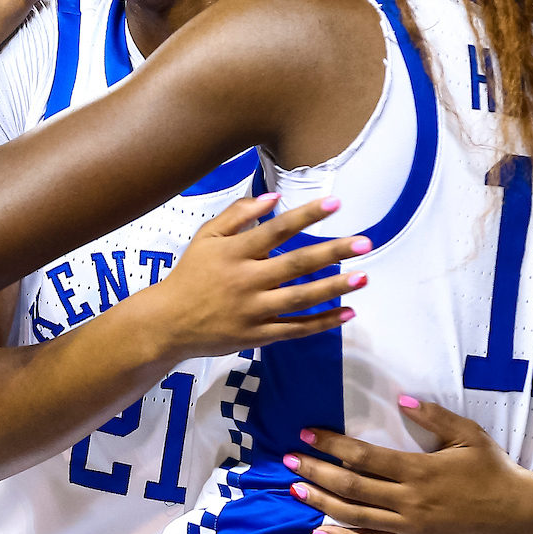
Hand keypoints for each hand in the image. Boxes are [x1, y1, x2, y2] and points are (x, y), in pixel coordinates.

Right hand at [150, 194, 371, 358]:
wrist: (167, 323)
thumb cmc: (190, 274)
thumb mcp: (206, 237)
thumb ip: (237, 214)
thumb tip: (272, 198)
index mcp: (234, 252)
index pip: (276, 229)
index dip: (306, 215)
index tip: (335, 202)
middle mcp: (246, 280)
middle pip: (295, 264)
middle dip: (332, 252)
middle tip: (364, 242)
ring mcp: (253, 311)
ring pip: (300, 298)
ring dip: (335, 288)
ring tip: (364, 277)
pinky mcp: (257, 336)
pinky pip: (296, 329)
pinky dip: (323, 323)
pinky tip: (348, 312)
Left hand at [282, 397, 532, 533]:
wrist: (516, 513)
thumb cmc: (492, 469)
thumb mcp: (468, 434)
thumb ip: (434, 416)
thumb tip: (402, 398)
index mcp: (419, 470)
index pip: (363, 456)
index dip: (331, 444)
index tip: (307, 433)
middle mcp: (409, 501)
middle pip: (351, 487)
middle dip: (315, 472)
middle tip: (288, 460)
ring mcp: (410, 527)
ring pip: (355, 516)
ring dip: (321, 503)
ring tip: (294, 490)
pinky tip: (321, 532)